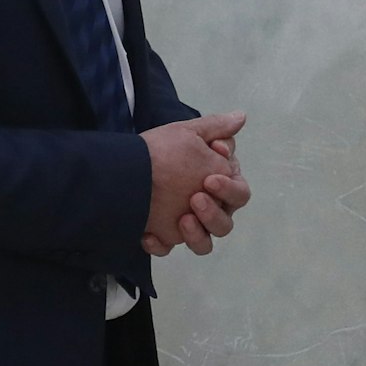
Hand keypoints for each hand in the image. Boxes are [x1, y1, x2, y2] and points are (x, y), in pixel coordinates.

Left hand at [139, 113, 246, 256]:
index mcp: (219, 185)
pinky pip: (168, 248)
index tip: (210, 178)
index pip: (239, 194)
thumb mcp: (188, 133)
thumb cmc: (163, 149)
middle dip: (213, 213)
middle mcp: (207, 209)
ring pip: (204, 244)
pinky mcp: (164, 236)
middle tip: (195, 198)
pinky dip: (160, 244)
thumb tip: (241, 116)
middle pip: (225, 224)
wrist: (124, 165)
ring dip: (197, 235)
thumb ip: (217, 128)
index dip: (230, 189)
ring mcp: (186, 225)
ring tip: (182, 219)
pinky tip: (149, 234)